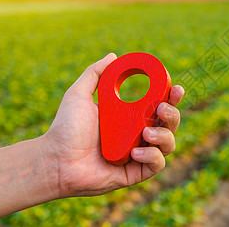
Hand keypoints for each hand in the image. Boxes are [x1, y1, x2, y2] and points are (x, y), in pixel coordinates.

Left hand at [42, 53, 183, 197]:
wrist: (54, 159)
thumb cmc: (65, 128)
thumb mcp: (79, 94)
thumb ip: (95, 73)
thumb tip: (113, 56)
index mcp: (130, 115)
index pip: (159, 104)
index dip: (171, 96)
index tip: (174, 88)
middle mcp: (138, 133)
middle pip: (170, 123)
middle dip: (172, 114)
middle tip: (161, 109)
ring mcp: (138, 153)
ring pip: (168, 143)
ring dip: (164, 135)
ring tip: (146, 132)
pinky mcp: (135, 172)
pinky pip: (157, 164)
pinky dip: (152, 156)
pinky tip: (135, 152)